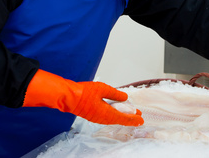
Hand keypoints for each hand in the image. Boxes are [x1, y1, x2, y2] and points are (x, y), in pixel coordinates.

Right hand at [23, 69, 143, 125]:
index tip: (141, 119)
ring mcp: (97, 118)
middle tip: (138, 115)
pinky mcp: (92, 116)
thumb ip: (115, 94)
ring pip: (113, 119)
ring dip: (122, 116)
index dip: (133, 119)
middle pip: (119, 120)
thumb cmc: (83, 93)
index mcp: (107, 114)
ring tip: (129, 113)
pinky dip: (114, 114)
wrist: (68, 97)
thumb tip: (124, 97)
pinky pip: (106, 117)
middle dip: (129, 118)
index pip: (123, 118)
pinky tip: (115, 110)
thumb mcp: (102, 89)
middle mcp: (103, 119)